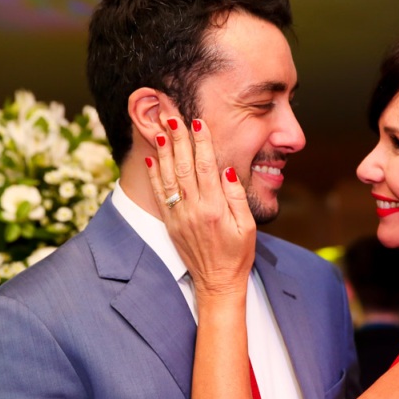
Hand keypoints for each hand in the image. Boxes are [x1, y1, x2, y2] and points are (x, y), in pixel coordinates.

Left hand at [147, 116, 255, 297]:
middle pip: (184, 167)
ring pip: (168, 177)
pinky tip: (152, 159)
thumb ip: (236, 197)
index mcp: (215, 209)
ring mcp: (179, 217)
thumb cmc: (237, 255)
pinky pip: (160, 195)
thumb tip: (227, 169)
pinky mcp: (170, 224)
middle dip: (178, 138)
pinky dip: (154, 176)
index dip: (201, 142)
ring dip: (163, 151)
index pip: (206, 167)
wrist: (217, 283)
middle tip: (172, 115)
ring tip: (158, 128)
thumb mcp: (247, 227)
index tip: (198, 122)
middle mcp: (194, 210)